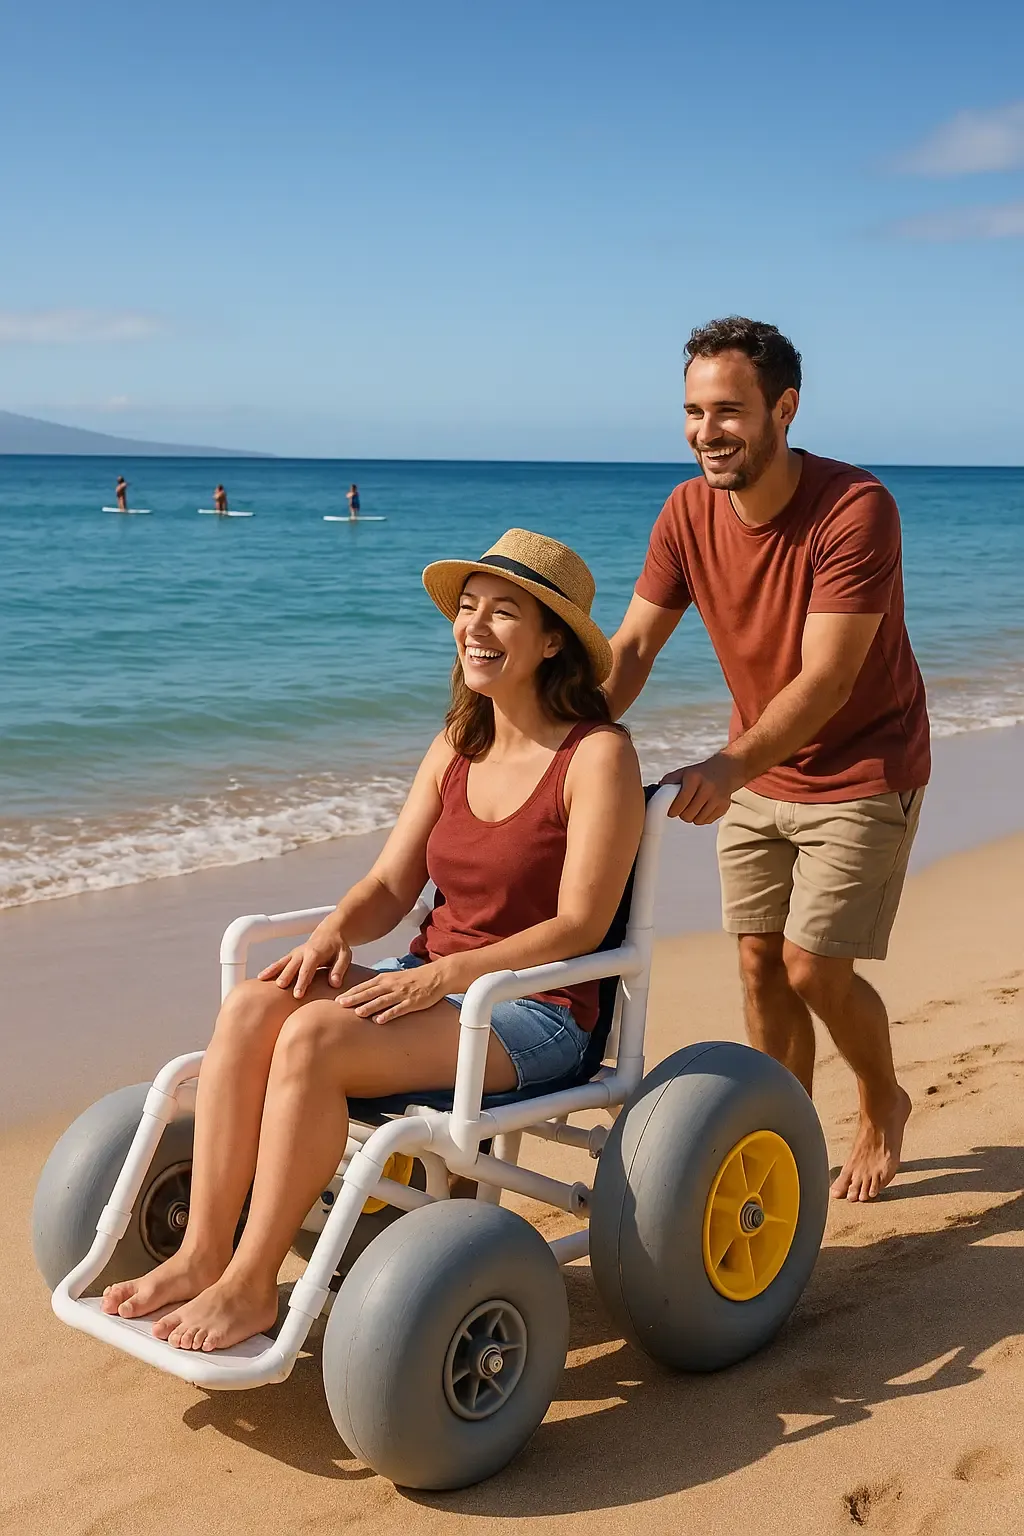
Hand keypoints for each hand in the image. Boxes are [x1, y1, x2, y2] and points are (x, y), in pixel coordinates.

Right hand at [258, 916, 351, 997]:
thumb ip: (339, 969)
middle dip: (286, 976)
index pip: (308, 969)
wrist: (330, 933)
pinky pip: (279, 962)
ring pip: (282, 962)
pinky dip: (270, 969)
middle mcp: (303, 952)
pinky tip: (261, 978)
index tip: (298, 994)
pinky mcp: (291, 956)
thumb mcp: (345, 956)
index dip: (302, 981)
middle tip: (280, 988)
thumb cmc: (338, 947)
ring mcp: (295, 954)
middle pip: (292, 966)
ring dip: (273, 971)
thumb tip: (334, 983)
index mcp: (316, 953)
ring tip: (262, 980)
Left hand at [335, 959, 455, 1023]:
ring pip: (382, 1000)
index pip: (364, 986)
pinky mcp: (412, 1002)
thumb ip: (380, 985)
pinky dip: (388, 1014)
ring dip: (369, 1006)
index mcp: (385, 978)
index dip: (351, 993)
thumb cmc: (413, 978)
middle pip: (370, 992)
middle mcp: (391, 985)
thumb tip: (363, 994)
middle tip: (340, 1005)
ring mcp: (401, 994)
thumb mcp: (394, 978)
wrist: (436, 976)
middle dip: (354, 998)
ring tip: (357, 1013)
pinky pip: (398, 1009)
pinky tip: (379, 1020)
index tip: (337, 999)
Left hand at [660, 753, 741, 823]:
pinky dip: (702, 819)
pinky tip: (702, 810)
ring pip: (698, 820)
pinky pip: (708, 821)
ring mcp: (718, 797)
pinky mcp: (725, 806)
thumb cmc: (699, 774)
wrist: (725, 770)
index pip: (681, 801)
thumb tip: (656, 791)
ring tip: (691, 811)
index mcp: (694, 778)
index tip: (671, 813)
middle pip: (689, 814)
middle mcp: (708, 787)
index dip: (674, 810)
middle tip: (682, 811)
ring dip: (692, 818)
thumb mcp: (684, 772)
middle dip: (682, 815)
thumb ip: (670, 780)